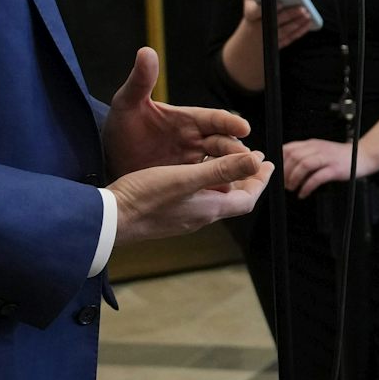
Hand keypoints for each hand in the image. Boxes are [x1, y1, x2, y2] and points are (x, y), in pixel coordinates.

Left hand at [102, 48, 254, 175]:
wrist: (105, 160)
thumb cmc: (119, 128)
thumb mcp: (127, 104)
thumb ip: (140, 80)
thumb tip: (146, 51)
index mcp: (187, 118)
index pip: (215, 118)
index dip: (229, 122)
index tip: (243, 128)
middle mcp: (195, 139)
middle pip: (223, 144)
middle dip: (236, 151)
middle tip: (248, 159)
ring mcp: (192, 162)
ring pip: (219, 166)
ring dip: (232, 171)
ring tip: (242, 180)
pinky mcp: (186, 181)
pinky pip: (207, 184)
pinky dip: (218, 188)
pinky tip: (225, 196)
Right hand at [108, 149, 271, 242]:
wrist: (110, 220)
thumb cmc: (146, 198)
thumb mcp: (186, 178)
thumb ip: (221, 169)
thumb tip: (255, 162)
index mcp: (209, 208)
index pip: (247, 199)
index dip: (260, 181)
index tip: (268, 164)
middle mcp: (199, 216)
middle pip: (232, 198)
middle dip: (245, 178)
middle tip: (252, 159)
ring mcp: (183, 218)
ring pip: (214, 197)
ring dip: (225, 179)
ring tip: (226, 161)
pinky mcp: (168, 216)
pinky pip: (196, 198)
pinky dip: (205, 183)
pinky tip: (194, 173)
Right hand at [241, 0, 315, 48]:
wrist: (246, 43)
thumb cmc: (252, 16)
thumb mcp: (249, 2)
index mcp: (250, 14)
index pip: (254, 11)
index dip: (268, 7)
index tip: (280, 3)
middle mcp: (257, 27)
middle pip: (274, 21)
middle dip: (290, 14)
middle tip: (302, 8)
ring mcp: (267, 38)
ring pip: (284, 31)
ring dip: (297, 23)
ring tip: (307, 14)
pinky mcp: (276, 45)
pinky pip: (289, 38)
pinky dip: (299, 31)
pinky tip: (307, 23)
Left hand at [282, 137, 378, 199]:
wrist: (363, 156)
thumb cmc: (340, 156)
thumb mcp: (321, 150)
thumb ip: (306, 154)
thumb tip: (286, 166)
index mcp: (312, 144)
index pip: (289, 148)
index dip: (280, 161)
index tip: (278, 173)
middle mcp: (318, 148)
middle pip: (294, 157)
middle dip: (286, 172)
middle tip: (284, 184)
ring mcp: (327, 158)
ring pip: (304, 165)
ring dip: (294, 179)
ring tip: (292, 188)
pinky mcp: (335, 169)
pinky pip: (317, 177)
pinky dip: (307, 187)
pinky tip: (303, 193)